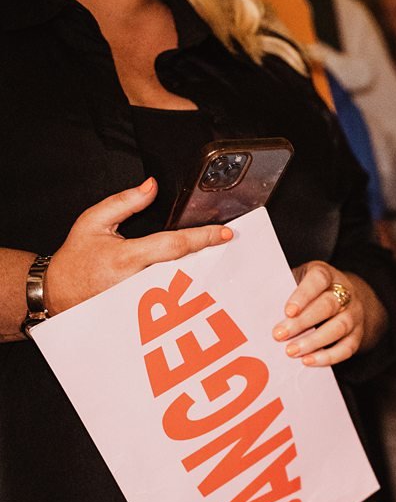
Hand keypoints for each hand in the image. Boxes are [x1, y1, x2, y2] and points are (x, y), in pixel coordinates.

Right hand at [45, 177, 231, 312]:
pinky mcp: (146, 316)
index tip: (225, 233)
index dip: (202, 238)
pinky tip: (203, 284)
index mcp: (128, 258)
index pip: (174, 245)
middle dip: (210, 259)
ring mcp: (144, 303)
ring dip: (204, 276)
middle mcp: (139, 283)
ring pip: (183, 288)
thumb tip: (151, 186)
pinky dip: (190, 292)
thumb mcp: (93, 222)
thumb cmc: (76, 260)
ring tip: (221, 264)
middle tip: (229, 248)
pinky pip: (174, 303)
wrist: (60, 294)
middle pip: (187, 269)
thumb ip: (124, 202)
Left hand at [272, 262, 376, 366]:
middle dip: (303, 322)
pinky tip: (308, 361)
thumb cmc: (312, 291)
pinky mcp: (358, 335)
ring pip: (339, 327)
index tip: (288, 311)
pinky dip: (328, 357)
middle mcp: (346, 293)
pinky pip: (346, 348)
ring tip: (291, 351)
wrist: (345, 298)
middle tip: (279, 334)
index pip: (318, 280)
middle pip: (328, 306)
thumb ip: (284, 290)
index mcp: (328, 275)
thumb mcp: (299, 280)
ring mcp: (354, 315)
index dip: (303, 295)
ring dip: (314, 341)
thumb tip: (259, 306)